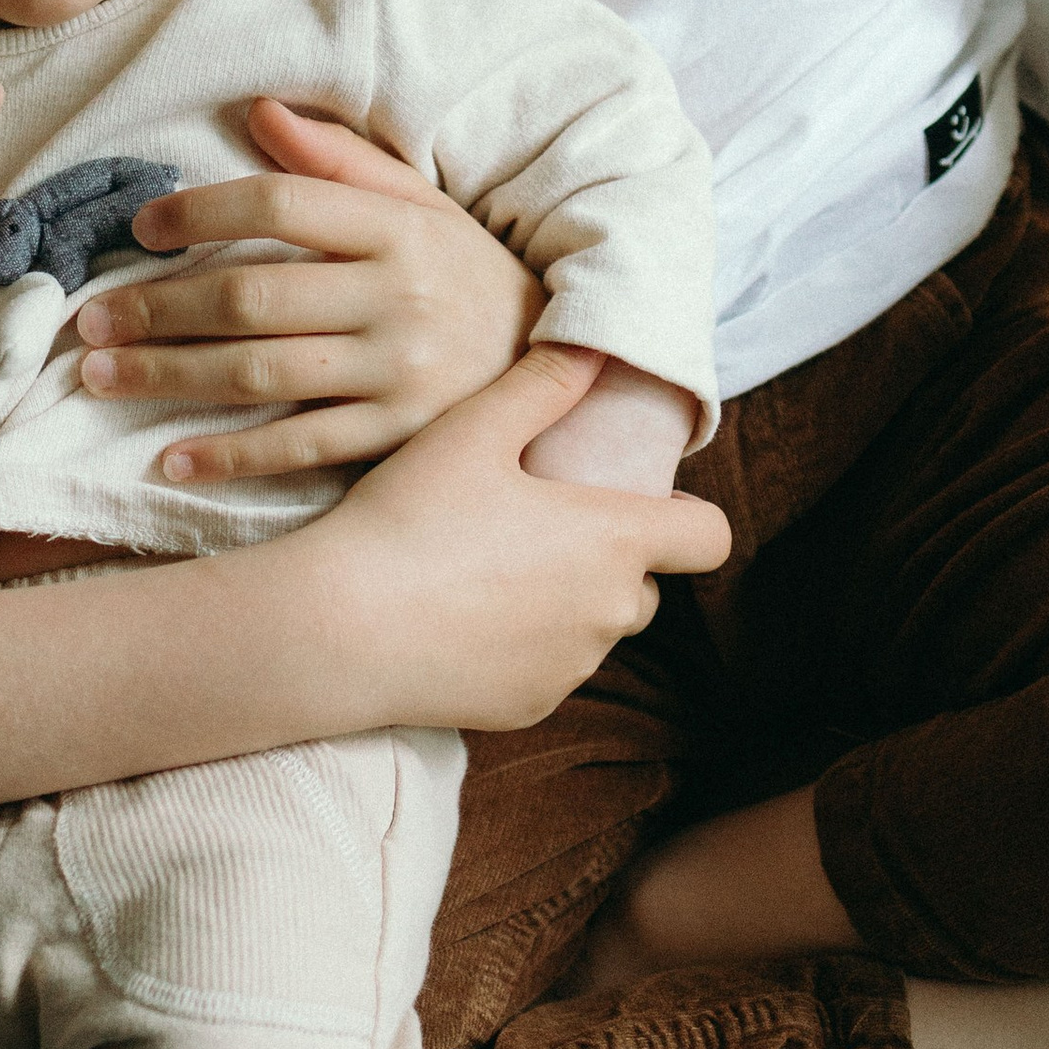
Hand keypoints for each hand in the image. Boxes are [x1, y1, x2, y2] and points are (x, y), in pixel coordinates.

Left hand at [74, 99, 538, 480]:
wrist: (554, 356)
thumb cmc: (464, 271)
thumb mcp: (420, 202)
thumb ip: (339, 160)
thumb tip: (258, 111)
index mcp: (397, 227)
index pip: (281, 204)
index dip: (201, 211)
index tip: (142, 227)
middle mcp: (397, 297)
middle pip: (252, 297)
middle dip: (157, 309)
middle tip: (88, 322)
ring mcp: (399, 372)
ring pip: (260, 373)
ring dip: (168, 376)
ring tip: (101, 377)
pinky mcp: (400, 436)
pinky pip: (300, 447)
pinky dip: (230, 456)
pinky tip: (170, 458)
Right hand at [315, 345, 731, 731]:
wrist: (338, 629)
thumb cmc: (409, 520)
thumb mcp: (475, 432)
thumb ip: (546, 384)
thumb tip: (598, 342)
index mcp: (613, 541)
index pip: (709, 536)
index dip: (687, 515)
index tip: (641, 499)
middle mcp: (608, 614)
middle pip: (647, 586)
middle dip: (613, 560)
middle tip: (545, 527)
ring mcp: (571, 668)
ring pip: (596, 631)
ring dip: (569, 604)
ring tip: (496, 571)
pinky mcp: (530, 707)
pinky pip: (550, 671)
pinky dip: (526, 649)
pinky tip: (467, 621)